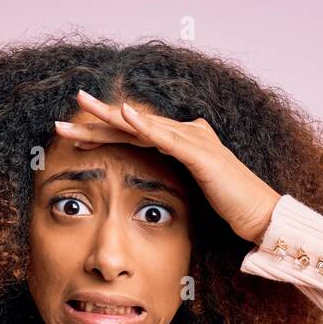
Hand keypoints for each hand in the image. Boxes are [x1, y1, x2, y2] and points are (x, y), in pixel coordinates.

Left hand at [53, 89, 282, 243]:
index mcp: (182, 142)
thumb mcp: (197, 187)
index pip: (135, 135)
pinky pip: (167, 139)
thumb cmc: (231, 204)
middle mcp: (186, 134)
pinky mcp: (201, 155)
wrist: (259, 214)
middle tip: (63, 117)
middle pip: (132, 125)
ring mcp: (194, 141)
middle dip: (96, 120)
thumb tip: (164, 173)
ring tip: (83, 108)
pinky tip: (126, 116)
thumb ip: (181, 173)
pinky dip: (146, 127)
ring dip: (111, 117)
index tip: (77, 137)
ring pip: (143, 126)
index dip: (105, 134)